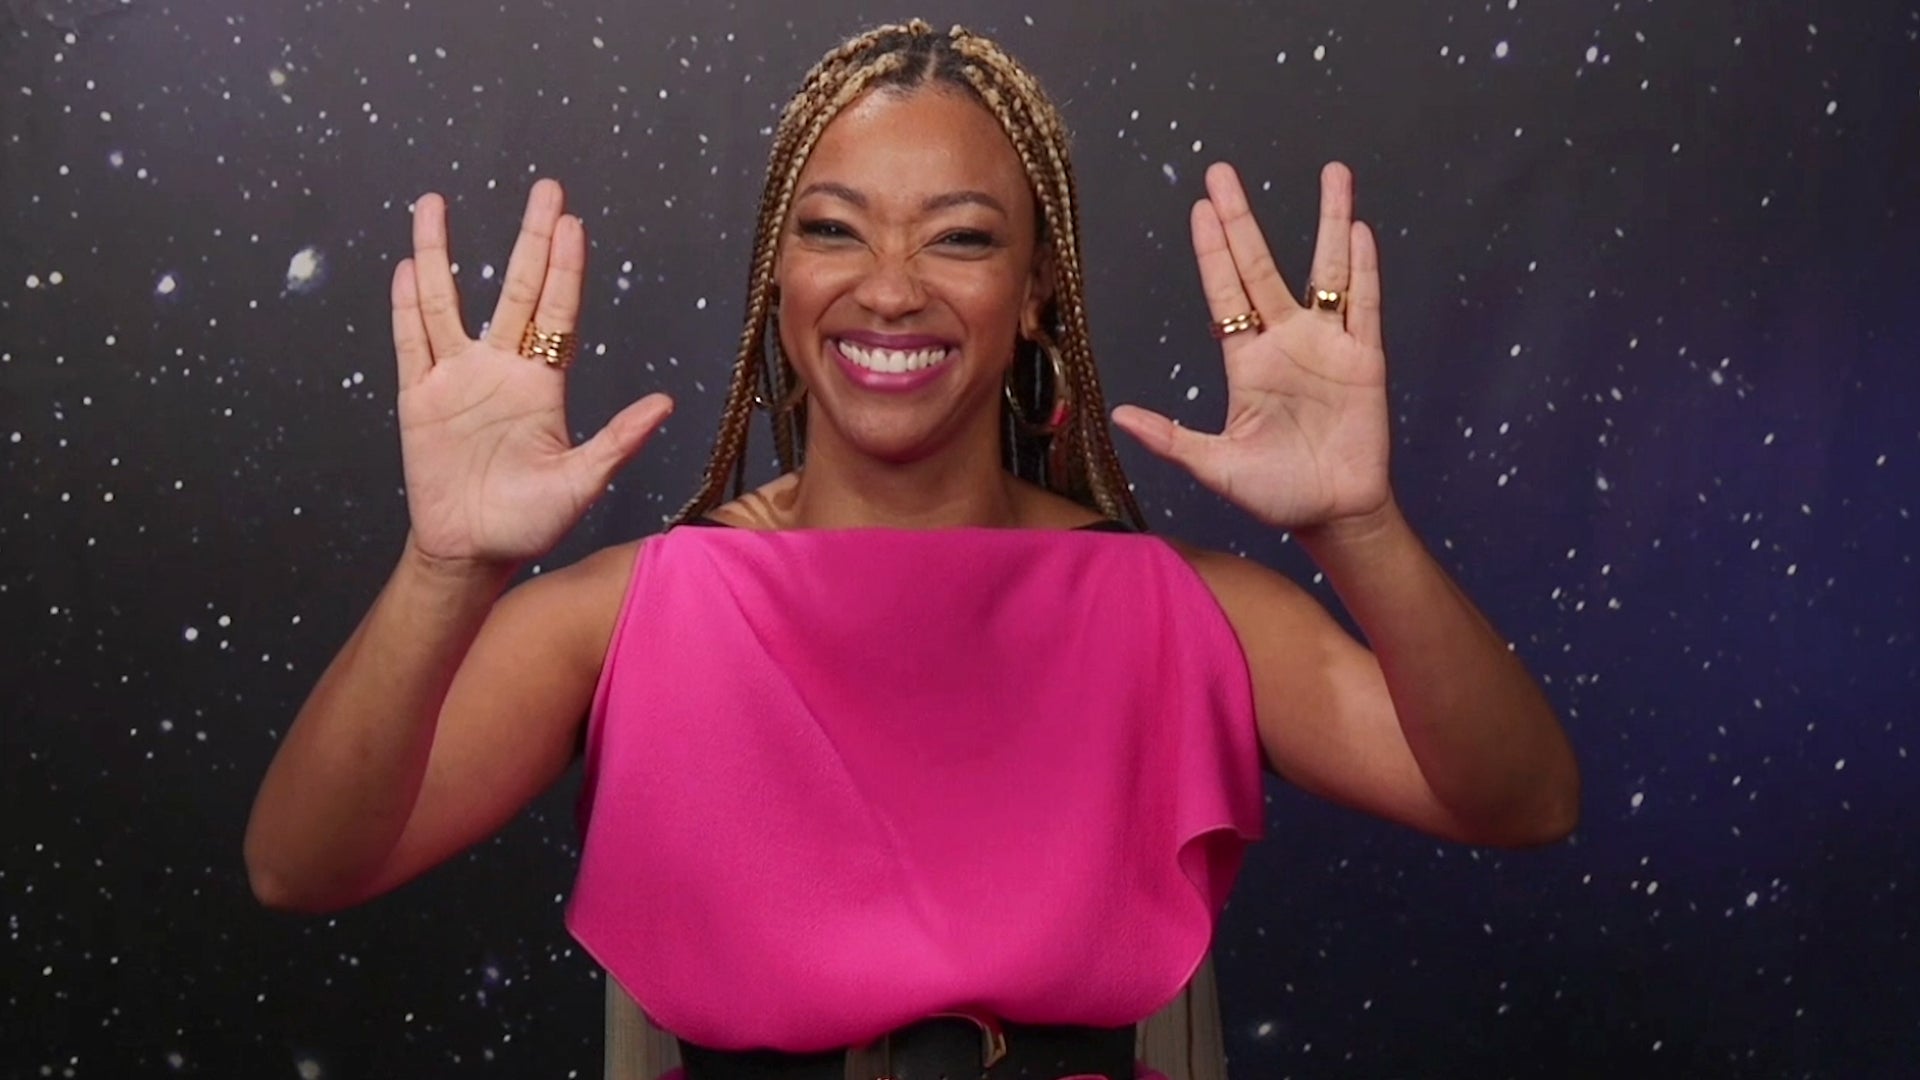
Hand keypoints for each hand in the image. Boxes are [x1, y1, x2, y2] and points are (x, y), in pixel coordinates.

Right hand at [391, 180, 672, 565]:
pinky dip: (406, 305)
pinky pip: (410, 342)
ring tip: (434, 204)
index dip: (564, 268)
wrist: (472, 552)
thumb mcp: (581, 482)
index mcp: (543, 384)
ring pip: (445, 302)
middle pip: (515, 290)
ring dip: (440, 255)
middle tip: (545, 188)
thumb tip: (665, 403)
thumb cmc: (531, 522)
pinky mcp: (418, 397)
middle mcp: (501, 369)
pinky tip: (406, 267)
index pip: (557, 312)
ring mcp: (457, 378)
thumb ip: (617, 441)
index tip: (571, 222)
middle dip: (530, 240)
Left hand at [1112, 162, 1390, 532]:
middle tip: (1223, 173)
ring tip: (1332, 173)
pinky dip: (1365, 269)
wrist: (1334, 515)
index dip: (1213, 253)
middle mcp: (1286, 342)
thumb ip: (1172, 439)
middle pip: (1262, 267)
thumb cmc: (1275, 493)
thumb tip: (1118, 417)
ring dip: (1330, 221)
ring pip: (1329, 270)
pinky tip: (1361, 231)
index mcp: (1247, 361)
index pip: (1226, 293)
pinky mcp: (1366, 360)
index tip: (1200, 208)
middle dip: (1243, 220)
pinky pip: (1367, 306)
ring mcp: (1329, 345)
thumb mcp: (1216, 466)